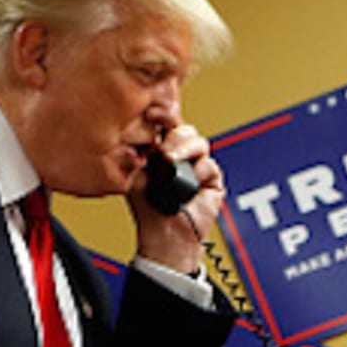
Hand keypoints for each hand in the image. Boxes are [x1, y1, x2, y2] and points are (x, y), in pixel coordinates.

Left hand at [130, 122, 223, 274]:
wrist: (164, 234)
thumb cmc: (147, 210)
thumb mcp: (134, 176)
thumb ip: (139, 153)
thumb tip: (146, 135)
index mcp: (163, 152)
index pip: (167, 126)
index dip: (163, 116)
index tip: (152, 113)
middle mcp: (182, 157)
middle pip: (186, 130)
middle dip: (175, 135)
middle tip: (163, 150)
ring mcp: (197, 168)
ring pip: (200, 143)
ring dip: (185, 148)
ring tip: (171, 160)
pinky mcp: (212, 181)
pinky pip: (209, 166)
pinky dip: (199, 172)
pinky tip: (191, 185)